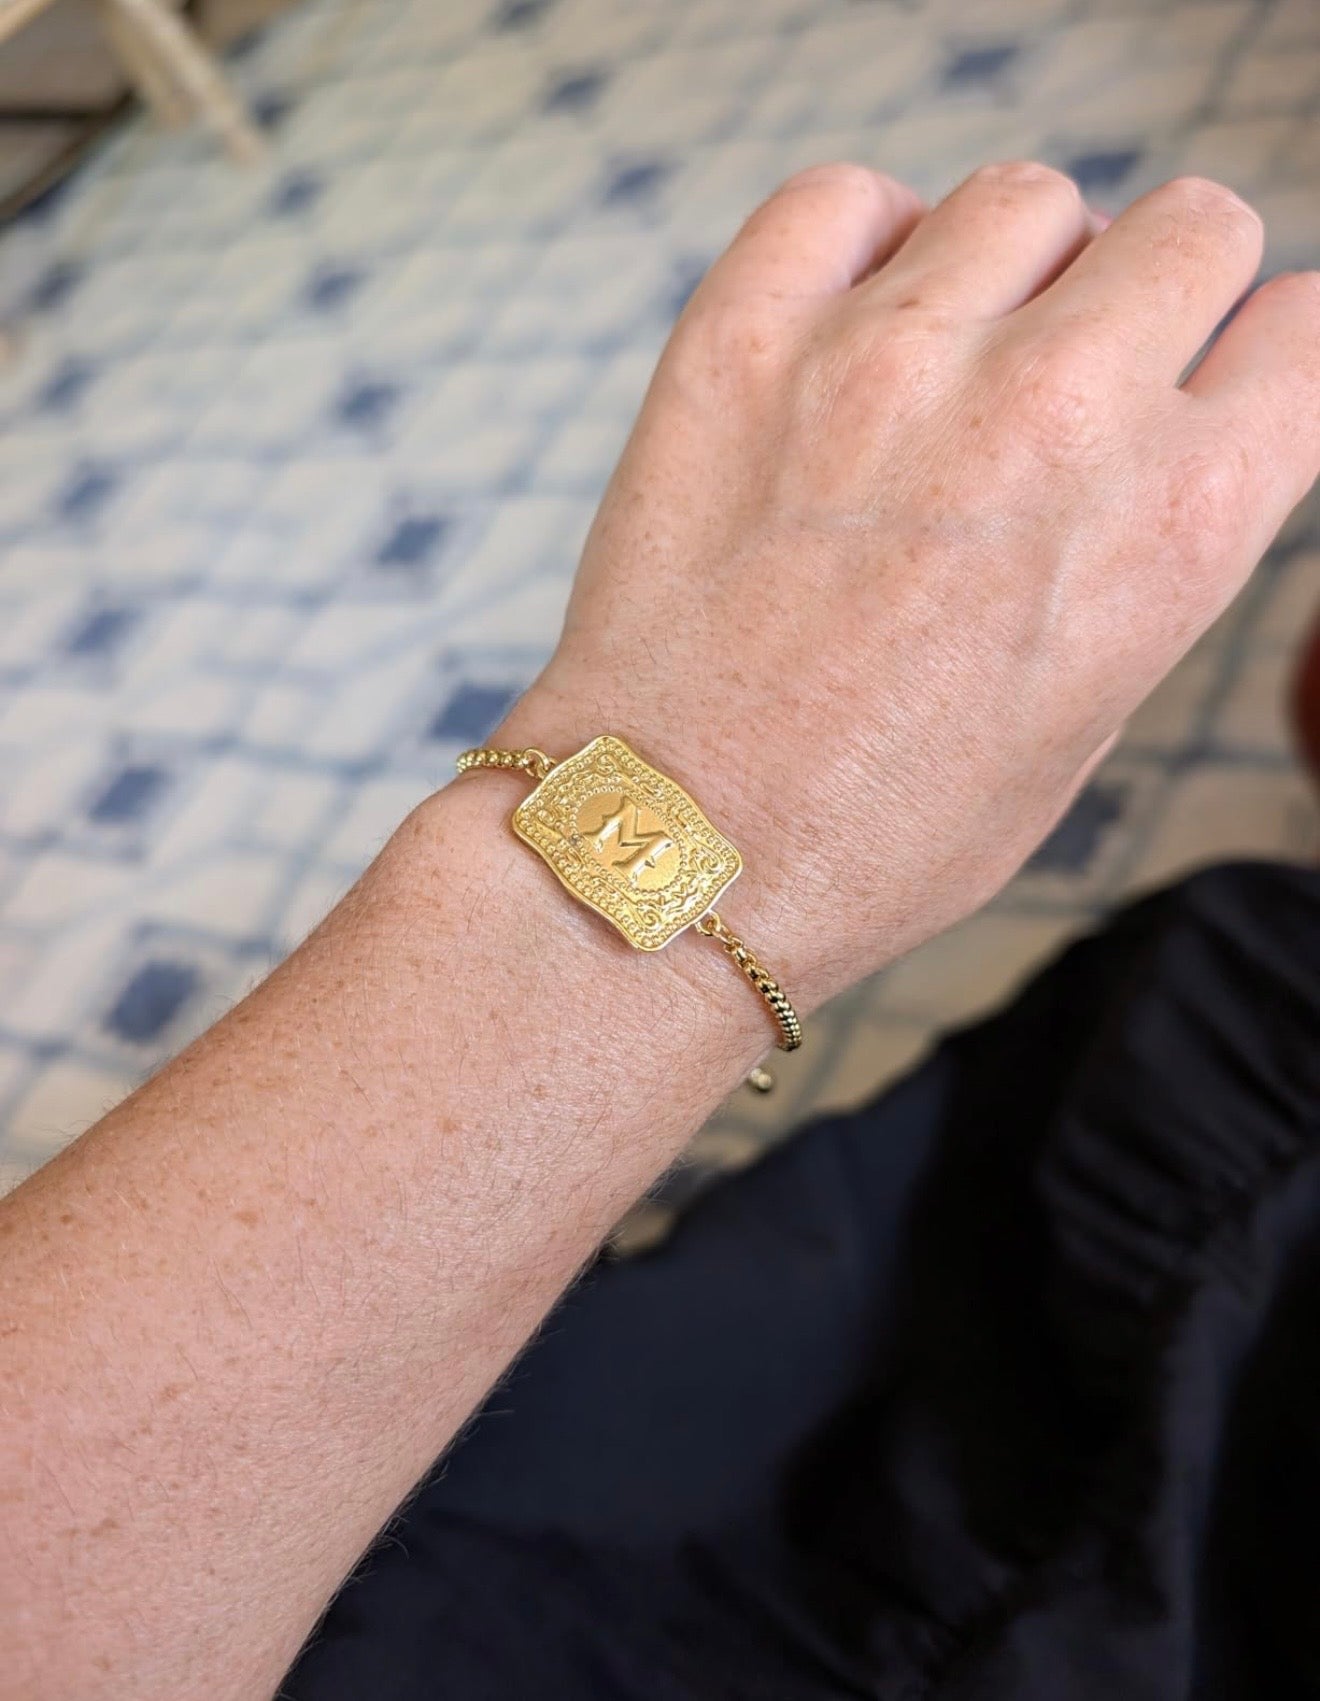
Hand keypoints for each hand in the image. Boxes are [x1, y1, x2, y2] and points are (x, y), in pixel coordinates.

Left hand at [498, 162, 1319, 1008]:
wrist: (683, 851)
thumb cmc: (879, 832)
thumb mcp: (1083, 726)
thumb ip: (1142, 560)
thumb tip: (1144, 449)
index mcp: (1172, 524)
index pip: (1304, 332)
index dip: (1255, 360)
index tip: (1205, 382)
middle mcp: (1054, 412)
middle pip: (1188, 226)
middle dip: (1153, 293)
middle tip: (1074, 373)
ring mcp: (891, 358)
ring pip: (1021, 200)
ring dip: (1009, 271)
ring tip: (944, 368)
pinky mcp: (746, 337)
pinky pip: (840, 196)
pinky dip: (859, 244)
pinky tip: (846, 328)